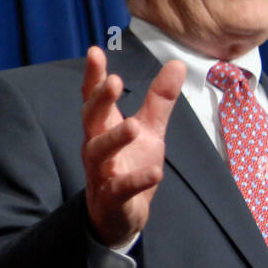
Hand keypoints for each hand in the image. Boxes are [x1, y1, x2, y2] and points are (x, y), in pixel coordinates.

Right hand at [80, 46, 184, 244]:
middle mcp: (96, 146)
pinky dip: (137, 180)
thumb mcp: (150, 130)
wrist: (120, 216)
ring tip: (134, 126)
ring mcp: (101, 172)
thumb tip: (176, 63)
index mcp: (103, 127)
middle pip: (90, 119)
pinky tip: (155, 172)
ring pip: (99, 152)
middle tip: (113, 80)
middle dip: (99, 100)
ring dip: (115, 138)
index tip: (94, 51)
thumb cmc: (130, 165)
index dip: (93, 76)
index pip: (93, 98)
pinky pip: (121, 188)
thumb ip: (159, 99)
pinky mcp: (113, 198)